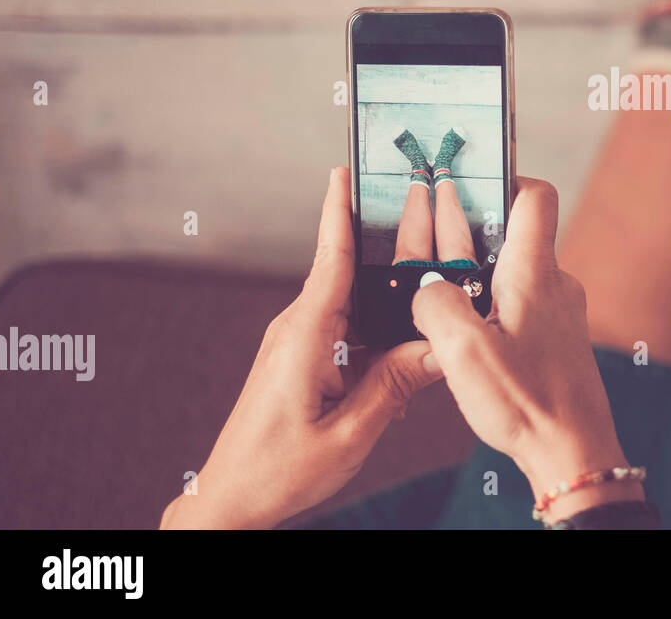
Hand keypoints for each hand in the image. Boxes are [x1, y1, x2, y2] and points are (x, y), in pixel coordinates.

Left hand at [160, 167, 441, 528]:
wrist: (231, 502)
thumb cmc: (279, 471)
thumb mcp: (351, 433)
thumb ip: (396, 385)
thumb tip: (440, 346)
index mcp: (307, 335)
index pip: (330, 258)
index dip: (339, 211)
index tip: (347, 168)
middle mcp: (300, 328)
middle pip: (349, 269)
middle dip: (386, 240)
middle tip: (424, 208)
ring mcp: (300, 343)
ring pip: (353, 301)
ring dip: (387, 288)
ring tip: (431, 269)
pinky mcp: (304, 360)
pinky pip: (348, 328)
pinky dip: (378, 323)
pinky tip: (408, 335)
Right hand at [412, 177, 643, 520]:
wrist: (574, 454)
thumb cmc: (527, 403)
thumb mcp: (462, 351)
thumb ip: (435, 303)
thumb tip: (426, 286)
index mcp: (534, 273)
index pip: (535, 196)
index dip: (504, 179)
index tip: (468, 185)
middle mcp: (554, 284)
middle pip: (514, 235)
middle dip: (470, 235)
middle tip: (429, 242)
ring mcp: (559, 313)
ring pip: (514, 275)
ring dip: (478, 278)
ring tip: (439, 297)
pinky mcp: (557, 340)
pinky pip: (520, 307)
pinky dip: (491, 309)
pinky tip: (466, 336)